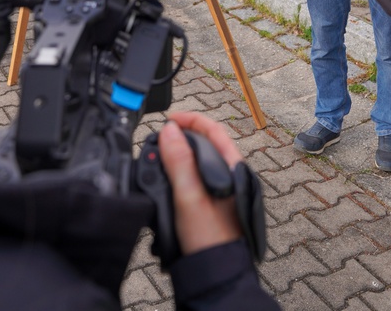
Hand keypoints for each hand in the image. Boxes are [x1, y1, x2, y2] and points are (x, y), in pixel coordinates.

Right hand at [158, 111, 242, 254]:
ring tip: (158, 153)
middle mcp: (228, 175)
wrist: (214, 272)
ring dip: (178, 153)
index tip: (168, 119)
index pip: (213, 130)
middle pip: (205, 143)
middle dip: (181, 134)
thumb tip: (169, 130)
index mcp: (232, 168)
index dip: (191, 119)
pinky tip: (165, 177)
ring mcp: (220, 189)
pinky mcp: (210, 202)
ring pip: (198, 160)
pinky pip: (193, 177)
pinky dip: (178, 171)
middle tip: (159, 135)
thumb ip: (180, 162)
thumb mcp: (189, 197)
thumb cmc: (209, 238)